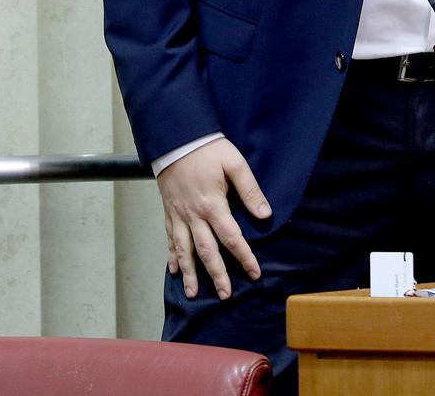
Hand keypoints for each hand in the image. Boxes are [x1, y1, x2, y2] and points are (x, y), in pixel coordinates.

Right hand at [157, 138, 271, 299]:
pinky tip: (174, 270)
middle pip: (206, 251)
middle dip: (217, 275)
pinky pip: (170, 238)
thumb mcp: (234, 163)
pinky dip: (172, 256)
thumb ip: (250, 190)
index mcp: (213, 205)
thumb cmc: (207, 149)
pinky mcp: (169, 211)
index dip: (244, 257)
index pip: (231, 238)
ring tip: (192, 293)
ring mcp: (179, 215)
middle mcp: (194, 215)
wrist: (176, 139)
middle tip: (225, 295)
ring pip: (184, 250)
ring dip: (190, 273)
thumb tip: (265, 215)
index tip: (254, 273)